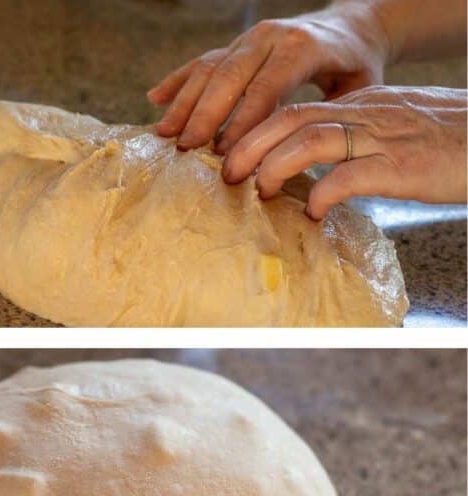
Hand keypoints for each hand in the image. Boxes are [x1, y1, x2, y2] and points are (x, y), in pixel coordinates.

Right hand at [147, 3, 388, 151]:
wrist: (351, 27)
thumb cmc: (356, 66)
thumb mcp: (360, 90)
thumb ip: (334, 117)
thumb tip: (310, 157)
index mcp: (301, 48)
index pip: (266, 87)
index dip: (244, 121)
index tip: (225, 154)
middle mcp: (269, 37)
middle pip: (229, 76)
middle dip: (205, 115)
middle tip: (186, 149)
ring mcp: (248, 39)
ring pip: (209, 68)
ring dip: (184, 102)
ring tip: (164, 134)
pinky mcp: (235, 45)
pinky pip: (201, 61)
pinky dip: (177, 80)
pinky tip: (154, 99)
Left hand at [220, 86, 467, 217]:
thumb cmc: (451, 144)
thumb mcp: (397, 133)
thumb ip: (358, 146)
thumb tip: (320, 175)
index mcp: (363, 106)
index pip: (296, 110)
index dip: (256, 131)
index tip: (230, 156)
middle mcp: (367, 114)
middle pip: (292, 120)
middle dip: (251, 145)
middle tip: (226, 173)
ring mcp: (383, 138)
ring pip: (312, 140)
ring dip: (276, 166)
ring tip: (259, 190)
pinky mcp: (402, 167)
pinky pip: (350, 175)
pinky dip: (323, 193)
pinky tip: (313, 213)